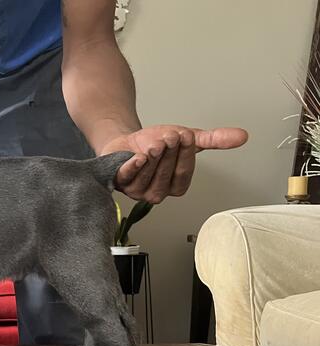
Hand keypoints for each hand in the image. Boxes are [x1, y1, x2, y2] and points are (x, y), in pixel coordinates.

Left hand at [101, 125, 248, 203]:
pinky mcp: (119, 182)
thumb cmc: (157, 143)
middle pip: (165, 176)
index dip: (186, 156)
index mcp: (174, 187)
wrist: (129, 139)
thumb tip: (243, 136)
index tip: (186, 137)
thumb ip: (213, 140)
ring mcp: (136, 190)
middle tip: (172, 137)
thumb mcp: (188, 140)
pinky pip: (127, 177)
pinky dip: (134, 167)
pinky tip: (139, 157)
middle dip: (170, 155)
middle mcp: (156, 193)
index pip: (183, 176)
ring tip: (158, 142)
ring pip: (147, 177)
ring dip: (154, 158)